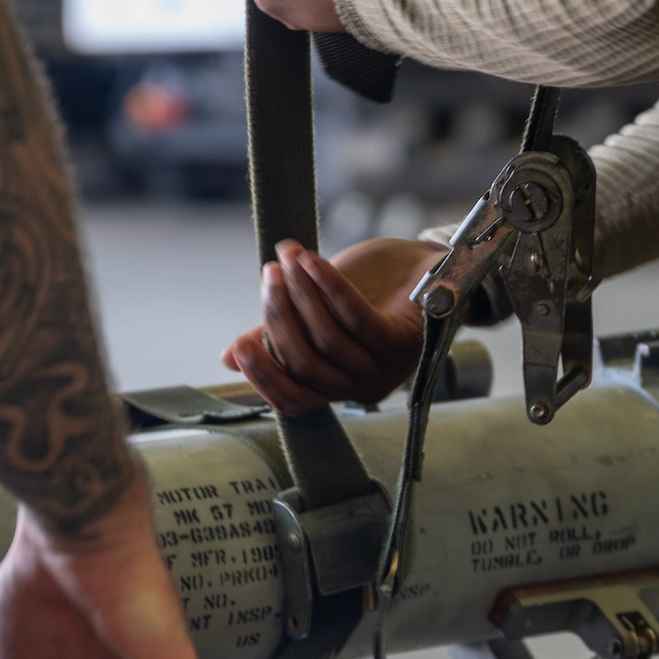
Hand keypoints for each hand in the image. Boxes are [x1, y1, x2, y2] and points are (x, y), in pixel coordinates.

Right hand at [223, 237, 445, 412]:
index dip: (264, 377)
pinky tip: (311, 261)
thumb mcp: (317, 314)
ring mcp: (385, 366)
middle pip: (305, 363)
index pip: (293, 400)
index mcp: (339, 388)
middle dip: (278, 317)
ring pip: (327, 338)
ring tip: (287, 258)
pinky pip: (355, 317)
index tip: (238, 346)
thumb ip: (279, 335)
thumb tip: (229, 358)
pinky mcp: (402, 339)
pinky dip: (328, 287)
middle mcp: (362, 386)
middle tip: (267, 276)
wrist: (429, 267)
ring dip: (301, 294)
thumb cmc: (373, 291)